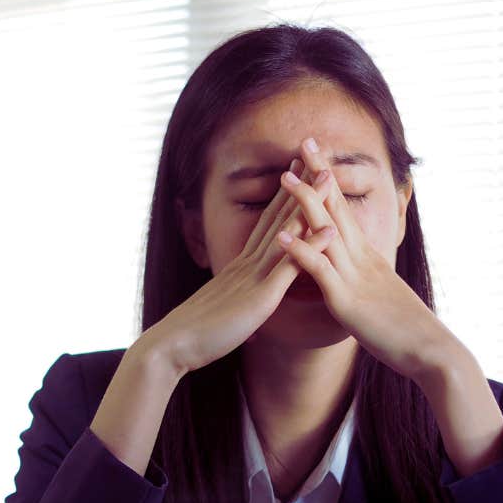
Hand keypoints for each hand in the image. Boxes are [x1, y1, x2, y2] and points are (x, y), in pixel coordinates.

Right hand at [143, 160, 337, 376]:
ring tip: (329, 178)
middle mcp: (246, 264)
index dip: (282, 199)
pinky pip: (290, 267)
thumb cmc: (195, 334)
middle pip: (277, 218)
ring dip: (309, 204)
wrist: (173, 345)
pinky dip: (310, 246)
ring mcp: (253, 277)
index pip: (265, 225)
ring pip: (287, 233)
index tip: (296, 173)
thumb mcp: (221, 310)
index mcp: (239, 267)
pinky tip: (329, 230)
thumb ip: (235, 300)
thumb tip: (242, 302)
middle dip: (299, 187)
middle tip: (317, 157)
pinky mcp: (260, 297)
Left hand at [276, 138, 451, 383]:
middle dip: (319, 174)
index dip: (329, 184)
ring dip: (305, 202)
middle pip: (336, 209)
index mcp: (367, 258)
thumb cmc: (405, 330)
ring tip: (285, 176)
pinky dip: (301, 251)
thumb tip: (360, 273)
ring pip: (326, 232)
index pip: (344, 212)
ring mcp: (354, 278)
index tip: (316, 157)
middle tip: (304, 141)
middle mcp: (361, 260)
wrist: (430, 352)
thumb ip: (367, 280)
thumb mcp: (382, 296)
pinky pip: (321, 272)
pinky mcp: (347, 302)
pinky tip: (282, 235)